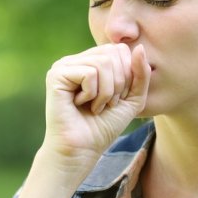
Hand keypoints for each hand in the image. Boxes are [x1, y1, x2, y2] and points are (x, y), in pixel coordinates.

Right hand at [42, 44, 150, 169]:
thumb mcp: (132, 99)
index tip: (115, 99)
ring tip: (95, 106)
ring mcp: (64, 65)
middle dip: (118, 84)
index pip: (121, 50)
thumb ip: (140, 74)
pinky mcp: (56, 75)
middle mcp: (77, 59)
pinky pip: (90, 73)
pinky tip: (80, 104)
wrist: (81, 150)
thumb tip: (140, 47)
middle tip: (105, 104)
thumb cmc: (104, 127)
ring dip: (106, 92)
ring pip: (103, 63)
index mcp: (92, 61)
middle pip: (113, 53)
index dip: (127, 76)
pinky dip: (93, 94)